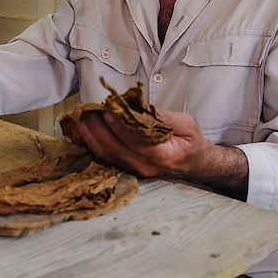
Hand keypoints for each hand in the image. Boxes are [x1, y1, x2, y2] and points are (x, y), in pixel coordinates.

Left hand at [75, 109, 210, 176]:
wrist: (195, 164)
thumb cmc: (191, 142)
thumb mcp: (186, 124)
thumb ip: (164, 116)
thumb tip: (140, 106)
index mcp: (164, 156)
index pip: (136, 142)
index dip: (119, 127)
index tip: (108, 110)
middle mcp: (147, 167)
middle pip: (116, 150)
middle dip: (99, 130)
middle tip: (88, 112)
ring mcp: (136, 171)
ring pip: (108, 156)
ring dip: (92, 137)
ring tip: (82, 119)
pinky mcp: (129, 170)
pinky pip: (108, 158)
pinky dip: (95, 145)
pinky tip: (86, 132)